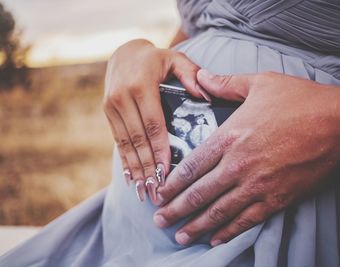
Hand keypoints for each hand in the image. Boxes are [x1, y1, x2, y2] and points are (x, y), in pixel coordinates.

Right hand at [103, 39, 207, 202]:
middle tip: (157, 191)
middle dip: (148, 167)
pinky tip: (130, 178)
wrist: (123, 52)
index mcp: (141, 86)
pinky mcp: (107, 113)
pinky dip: (125, 161)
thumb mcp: (176, 58)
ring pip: (126, 144)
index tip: (167, 172)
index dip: (160, 150)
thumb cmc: (156, 58)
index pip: (153, 125)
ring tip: (143, 191)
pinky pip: (118, 141)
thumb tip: (205, 94)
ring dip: (135, 170)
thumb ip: (192, 74)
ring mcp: (112, 106)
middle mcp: (122, 97)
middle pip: (138, 139)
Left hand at [154, 70, 339, 245]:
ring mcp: (258, 185)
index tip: (159, 193)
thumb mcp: (261, 83)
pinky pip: (247, 220)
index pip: (192, 165)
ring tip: (180, 237)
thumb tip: (202, 77)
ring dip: (197, 226)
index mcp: (231, 136)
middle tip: (159, 221)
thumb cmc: (301, 101)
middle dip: (176, 209)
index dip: (172, 183)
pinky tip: (215, 239)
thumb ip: (226, 84)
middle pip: (199, 193)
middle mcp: (239, 164)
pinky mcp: (278, 199)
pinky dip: (229, 231)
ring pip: (219, 211)